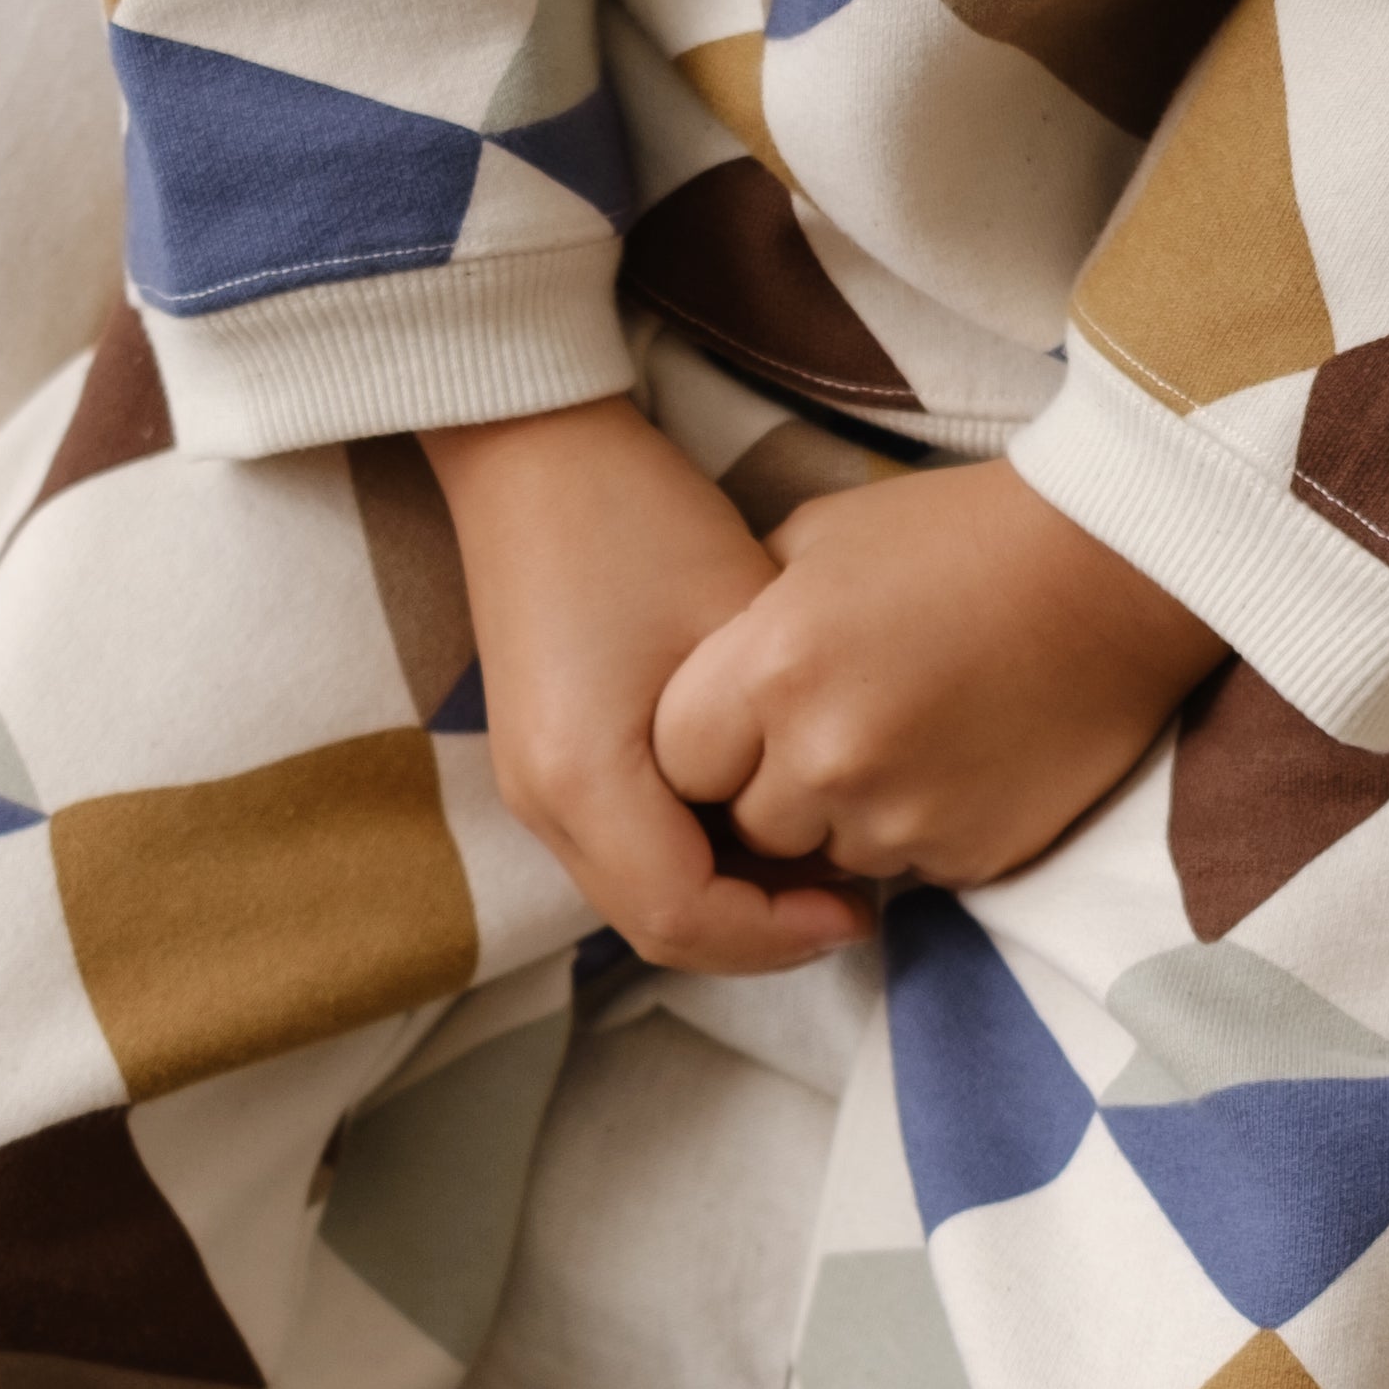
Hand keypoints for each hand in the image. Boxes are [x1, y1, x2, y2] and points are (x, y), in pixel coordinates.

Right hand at [421, 395, 876, 979]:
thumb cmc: (640, 521)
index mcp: (583, 777)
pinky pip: (621, 853)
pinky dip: (691, 861)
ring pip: (635, 899)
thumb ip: (782, 743)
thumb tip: (841, 824)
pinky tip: (758, 820)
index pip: (683, 916)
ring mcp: (530, 787)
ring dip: (726, 901)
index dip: (778, 934)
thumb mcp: (737, 631)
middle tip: (850, 901)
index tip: (858, 908)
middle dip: (757, 933)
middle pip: (654, 927)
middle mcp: (541, 802)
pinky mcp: (542, 764)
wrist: (533, 453)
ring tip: (814, 865)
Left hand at [650, 461, 1215, 887]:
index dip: (708, 746)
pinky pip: (911, 870)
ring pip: (828, 859)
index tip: (743, 722)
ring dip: (847, 820)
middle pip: (749, 828)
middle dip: (773, 791)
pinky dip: (922, 829)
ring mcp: (903, 817)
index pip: (680, 763)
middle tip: (829, 730)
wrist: (1115, 569)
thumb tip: (698, 678)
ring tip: (902, 737)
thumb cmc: (959, 536)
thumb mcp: (820, 540)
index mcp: (771, 668)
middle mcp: (826, 757)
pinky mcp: (973, 855)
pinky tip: (958, 759)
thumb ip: (742, 618)